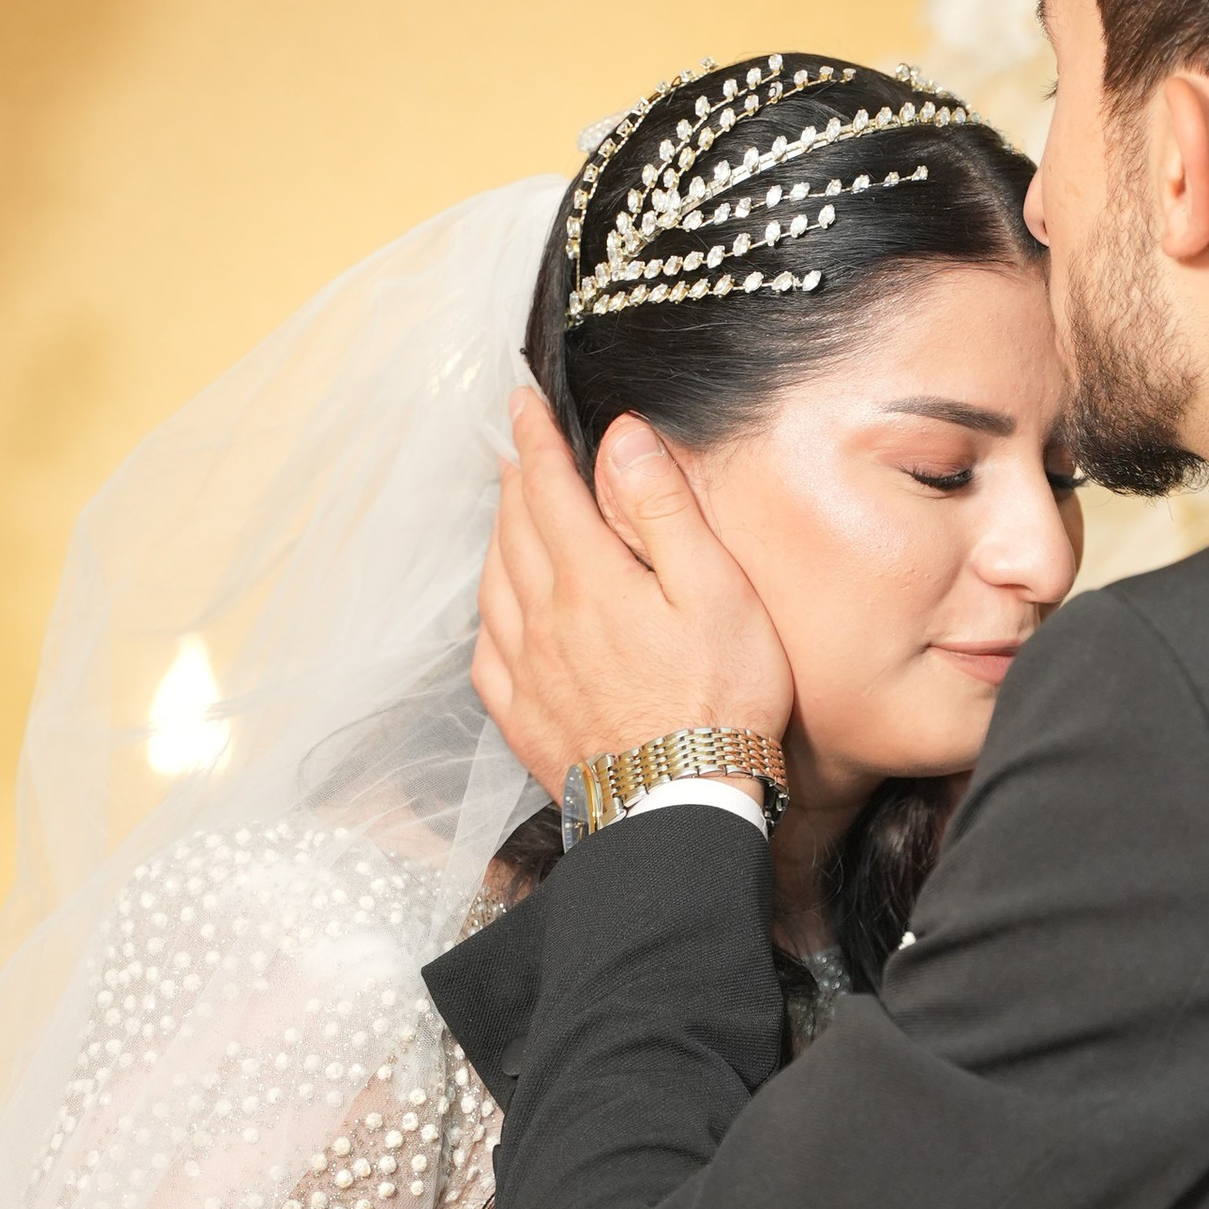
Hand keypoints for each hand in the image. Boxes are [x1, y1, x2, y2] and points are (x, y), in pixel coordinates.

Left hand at [473, 394, 793, 792]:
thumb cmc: (719, 700)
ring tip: (507, 514)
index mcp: (590, 580)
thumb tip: (620, 438)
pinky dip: (489, 613)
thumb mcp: (714, 590)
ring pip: (493, 586)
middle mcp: (545, 620)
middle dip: (516, 480)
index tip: (521, 400)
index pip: (548, 488)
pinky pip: (488, 652)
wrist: (683, 809)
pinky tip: (499, 612)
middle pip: (514, 530)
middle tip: (516, 446)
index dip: (534, 437)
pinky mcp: (525, 722)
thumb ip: (662, 510)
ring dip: (497, 538)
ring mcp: (529, 674)